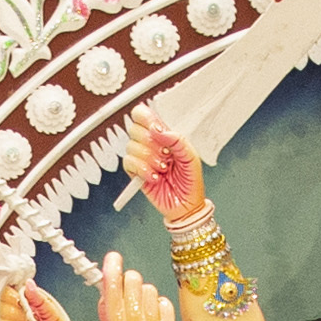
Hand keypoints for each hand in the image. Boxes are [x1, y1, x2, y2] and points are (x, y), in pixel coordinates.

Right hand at [99, 256, 179, 320]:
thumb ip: (105, 309)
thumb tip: (107, 285)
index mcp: (115, 318)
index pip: (112, 280)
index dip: (112, 264)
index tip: (114, 258)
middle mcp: (132, 317)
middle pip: (132, 278)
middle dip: (131, 281)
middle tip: (132, 294)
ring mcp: (152, 320)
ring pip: (149, 288)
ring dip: (147, 295)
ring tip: (145, 312)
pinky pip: (164, 301)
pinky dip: (161, 307)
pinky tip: (157, 319)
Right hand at [125, 105, 204, 224]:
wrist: (187, 206)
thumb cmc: (190, 181)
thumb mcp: (191, 157)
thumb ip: (178, 140)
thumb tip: (160, 130)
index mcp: (162, 134)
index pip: (143, 114)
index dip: (145, 117)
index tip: (156, 129)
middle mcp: (150, 143)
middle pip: (134, 129)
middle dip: (151, 143)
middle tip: (166, 155)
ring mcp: (141, 158)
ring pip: (131, 146)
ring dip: (150, 159)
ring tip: (163, 169)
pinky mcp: (135, 172)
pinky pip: (129, 163)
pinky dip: (143, 170)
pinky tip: (155, 177)